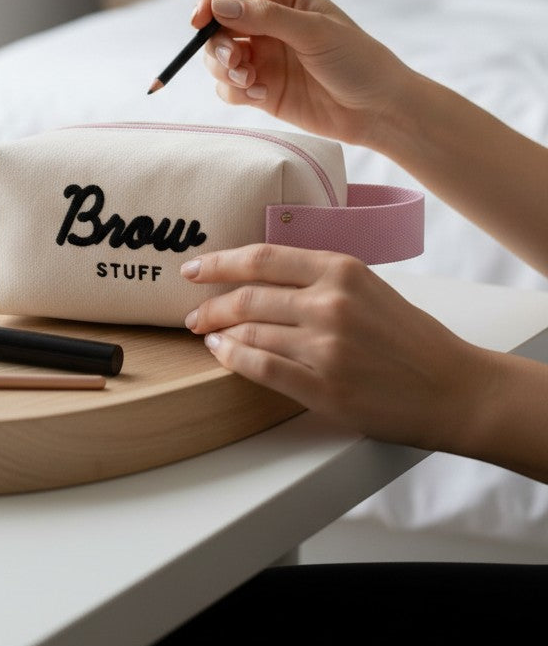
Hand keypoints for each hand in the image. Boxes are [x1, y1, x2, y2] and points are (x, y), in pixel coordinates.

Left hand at [182, 243, 486, 449]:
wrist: (452, 387)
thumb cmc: (410, 338)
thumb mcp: (368, 287)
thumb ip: (319, 278)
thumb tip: (260, 278)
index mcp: (342, 270)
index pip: (262, 258)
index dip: (219, 262)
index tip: (194, 268)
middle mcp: (330, 303)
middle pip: (247, 297)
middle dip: (210, 305)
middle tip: (193, 313)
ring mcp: (325, 347)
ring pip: (248, 332)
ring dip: (219, 334)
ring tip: (208, 335)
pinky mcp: (323, 387)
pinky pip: (260, 368)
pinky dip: (233, 360)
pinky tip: (222, 355)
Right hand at [192, 0, 410, 148]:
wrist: (378, 110)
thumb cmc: (356, 61)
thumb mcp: (314, 31)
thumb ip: (266, 17)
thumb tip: (219, 7)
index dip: (212, 0)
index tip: (199, 20)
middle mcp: (269, 25)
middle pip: (219, 26)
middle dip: (218, 44)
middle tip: (235, 60)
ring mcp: (264, 58)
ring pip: (219, 58)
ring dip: (225, 69)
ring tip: (249, 81)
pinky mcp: (262, 89)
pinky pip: (229, 87)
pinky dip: (236, 91)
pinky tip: (262, 96)